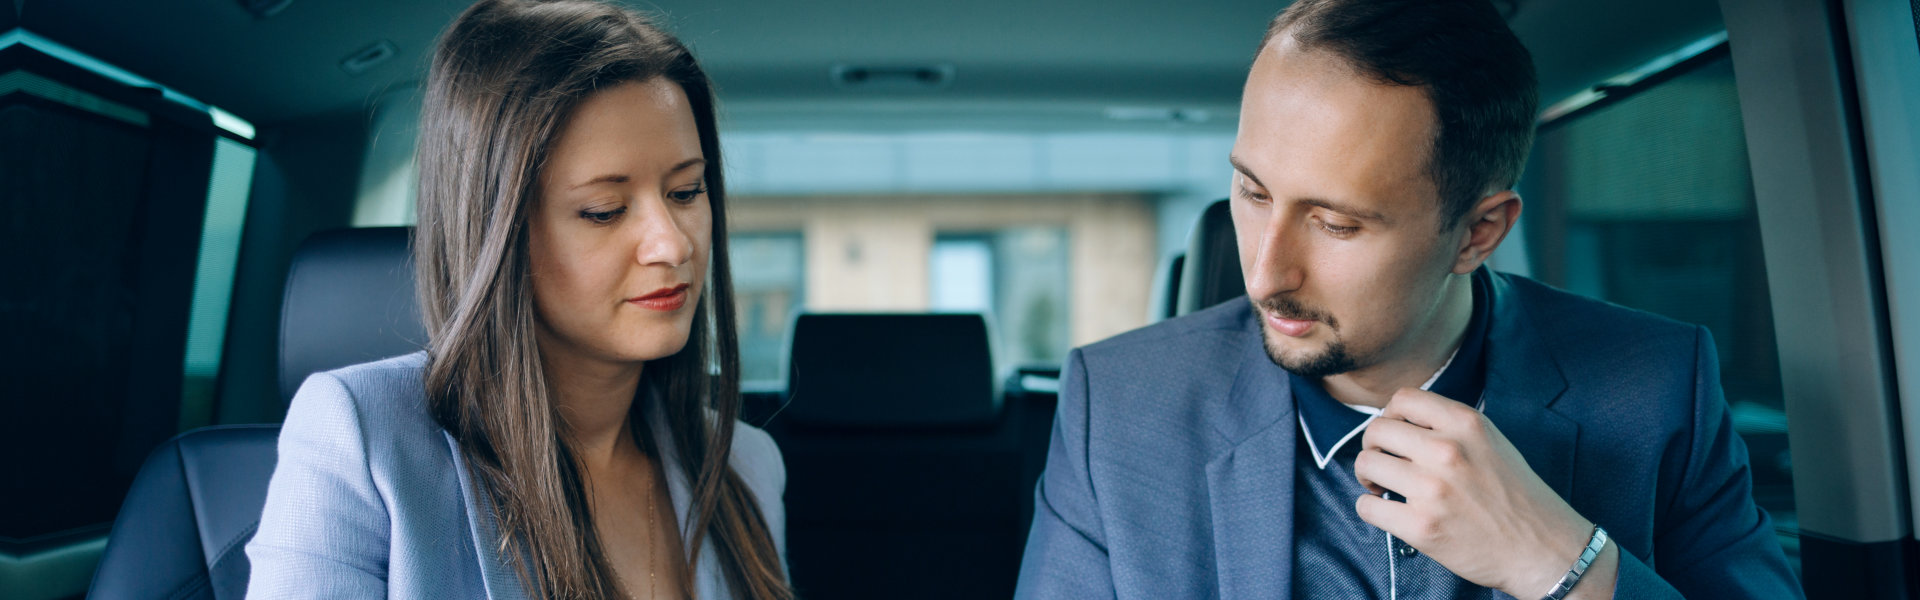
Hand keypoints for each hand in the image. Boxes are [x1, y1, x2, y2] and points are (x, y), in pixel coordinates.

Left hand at [1352, 388, 1596, 597]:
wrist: (1542, 549)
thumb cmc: (1516, 496)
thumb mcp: (1491, 441)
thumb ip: (1448, 426)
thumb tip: (1399, 421)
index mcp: (1466, 424)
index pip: (1402, 398)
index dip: (1389, 415)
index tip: (1394, 434)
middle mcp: (1447, 451)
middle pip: (1377, 430)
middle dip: (1373, 446)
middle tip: (1384, 464)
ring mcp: (1432, 490)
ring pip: (1367, 464)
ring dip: (1369, 477)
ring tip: (1384, 488)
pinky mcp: (1421, 527)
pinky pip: (1366, 507)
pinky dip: (1370, 508)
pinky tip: (1388, 511)